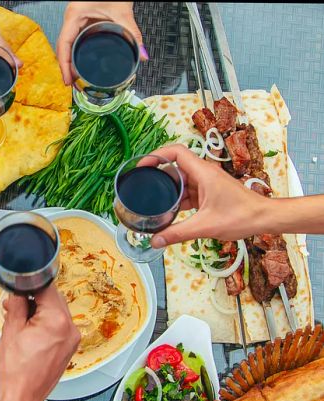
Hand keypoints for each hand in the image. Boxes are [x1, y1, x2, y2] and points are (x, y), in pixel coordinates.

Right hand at [0, 286, 79, 400]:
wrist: (21, 397)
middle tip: (15, 306)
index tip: (19, 286)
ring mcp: (71, 339)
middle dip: (34, 298)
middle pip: (53, 299)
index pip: (46, 288)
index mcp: (56, 321)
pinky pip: (59, 325)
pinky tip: (30, 331)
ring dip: (40, 311)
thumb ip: (16, 305)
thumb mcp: (11, 329)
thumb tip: (17, 292)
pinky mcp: (69, 347)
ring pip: (56, 311)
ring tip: (20, 322)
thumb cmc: (16, 372)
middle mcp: (69, 329)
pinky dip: (46, 323)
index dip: (29, 285)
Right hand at [57, 2, 146, 85]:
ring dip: (69, 62)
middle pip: (63, 48)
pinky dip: (74, 53)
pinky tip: (79, 63)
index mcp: (75, 15)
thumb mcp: (123, 12)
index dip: (64, 65)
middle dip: (66, 67)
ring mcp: (74, 20)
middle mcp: (71, 18)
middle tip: (73, 84)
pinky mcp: (81, 21)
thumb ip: (133, 34)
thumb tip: (142, 55)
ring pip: (66, 45)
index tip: (68, 80)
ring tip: (75, 79)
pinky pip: (73, 40)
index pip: (64, 44)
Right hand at [150, 144, 270, 246]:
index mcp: (204, 172)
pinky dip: (178, 198)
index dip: (156, 155)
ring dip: (168, 188)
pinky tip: (170, 210)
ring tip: (153, 199)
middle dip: (158, 174)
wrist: (264, 219)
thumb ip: (177, 233)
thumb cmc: (243, 216)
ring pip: (181, 180)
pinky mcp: (210, 192)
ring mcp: (207, 182)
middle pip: (175, 166)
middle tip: (142, 184)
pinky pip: (189, 190)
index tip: (143, 165)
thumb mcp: (205, 226)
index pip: (176, 152)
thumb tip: (155, 241)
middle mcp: (205, 173)